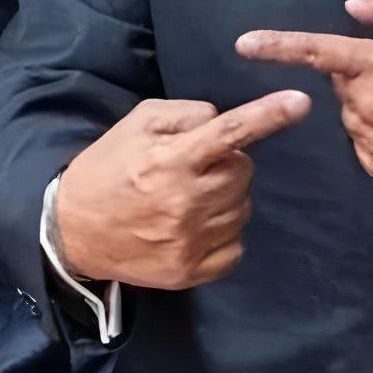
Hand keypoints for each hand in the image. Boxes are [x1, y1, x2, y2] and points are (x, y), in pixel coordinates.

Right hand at [55, 91, 310, 290]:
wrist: (72, 229)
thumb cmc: (108, 167)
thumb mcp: (136, 124)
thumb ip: (184, 115)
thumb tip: (221, 120)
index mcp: (170, 160)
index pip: (229, 133)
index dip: (268, 115)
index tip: (300, 101)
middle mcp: (184, 202)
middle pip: (244, 172)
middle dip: (230, 162)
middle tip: (198, 165)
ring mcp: (190, 241)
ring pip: (243, 208)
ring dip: (227, 196)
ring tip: (191, 195)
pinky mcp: (191, 271)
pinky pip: (236, 245)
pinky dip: (224, 231)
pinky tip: (195, 224)